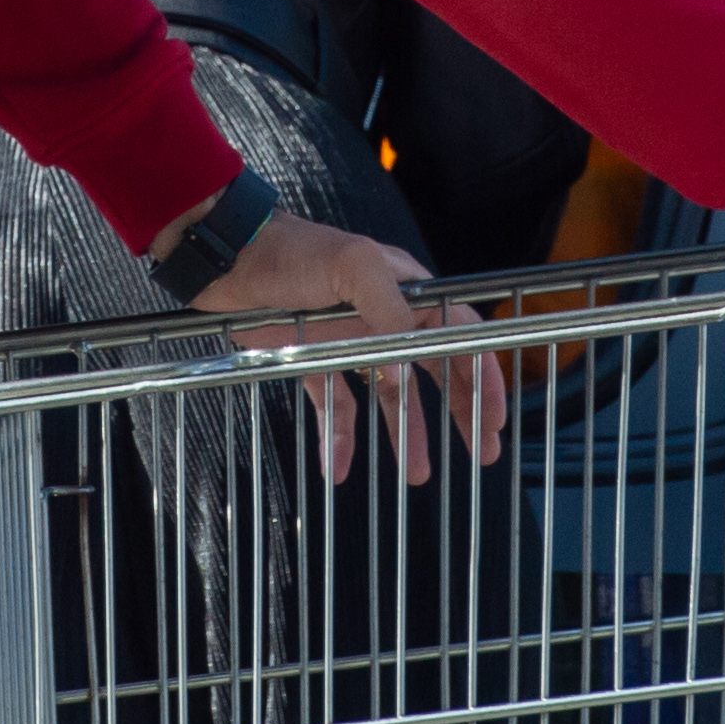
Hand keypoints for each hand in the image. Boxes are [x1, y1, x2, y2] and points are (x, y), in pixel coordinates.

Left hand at [171, 205, 507, 484]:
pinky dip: (340, 438)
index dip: (482, 376)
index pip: (459, 335)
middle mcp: (385, 317)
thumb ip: (390, 312)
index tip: (496, 416)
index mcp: (406, 289)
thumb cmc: (292, 249)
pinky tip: (340, 468)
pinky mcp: (314, 360)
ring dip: (407, 434)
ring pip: (391, 396)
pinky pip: (337, 406)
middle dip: (461, 411)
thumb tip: (407, 372)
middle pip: (435, 370)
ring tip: (420, 474)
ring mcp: (350, 341)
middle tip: (483, 451)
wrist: (228, 256)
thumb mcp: (352, 265)